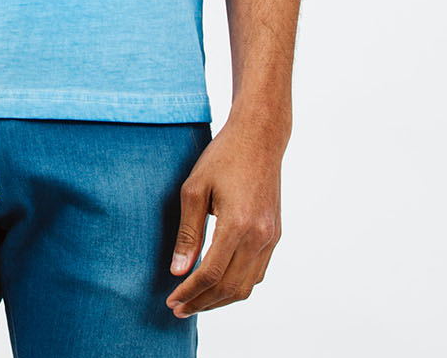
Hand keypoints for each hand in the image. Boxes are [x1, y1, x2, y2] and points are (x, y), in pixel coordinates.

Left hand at [166, 111, 284, 317]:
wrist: (260, 137)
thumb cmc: (223, 157)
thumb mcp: (195, 189)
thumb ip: (188, 233)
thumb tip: (178, 271)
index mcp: (238, 225)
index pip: (211, 274)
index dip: (190, 292)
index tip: (172, 300)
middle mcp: (259, 237)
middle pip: (230, 287)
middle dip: (203, 303)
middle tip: (179, 308)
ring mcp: (271, 238)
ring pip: (247, 286)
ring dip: (220, 299)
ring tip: (196, 301)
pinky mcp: (275, 235)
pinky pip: (258, 272)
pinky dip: (237, 285)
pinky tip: (218, 283)